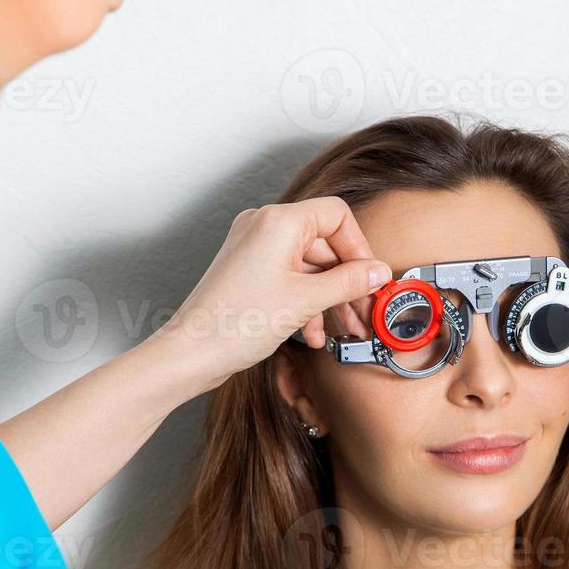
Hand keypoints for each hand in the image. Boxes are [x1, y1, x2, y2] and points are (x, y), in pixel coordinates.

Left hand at [156, 198, 391, 390]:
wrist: (190, 353)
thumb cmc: (234, 323)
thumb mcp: (304, 301)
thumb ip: (348, 282)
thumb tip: (378, 272)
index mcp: (278, 221)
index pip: (337, 215)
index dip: (359, 247)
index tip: (370, 278)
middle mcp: (264, 227)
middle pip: (325, 243)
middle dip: (347, 281)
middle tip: (364, 311)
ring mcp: (255, 248)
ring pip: (309, 266)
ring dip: (330, 297)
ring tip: (345, 328)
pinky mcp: (249, 271)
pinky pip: (291, 277)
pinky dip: (307, 301)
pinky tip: (314, 333)